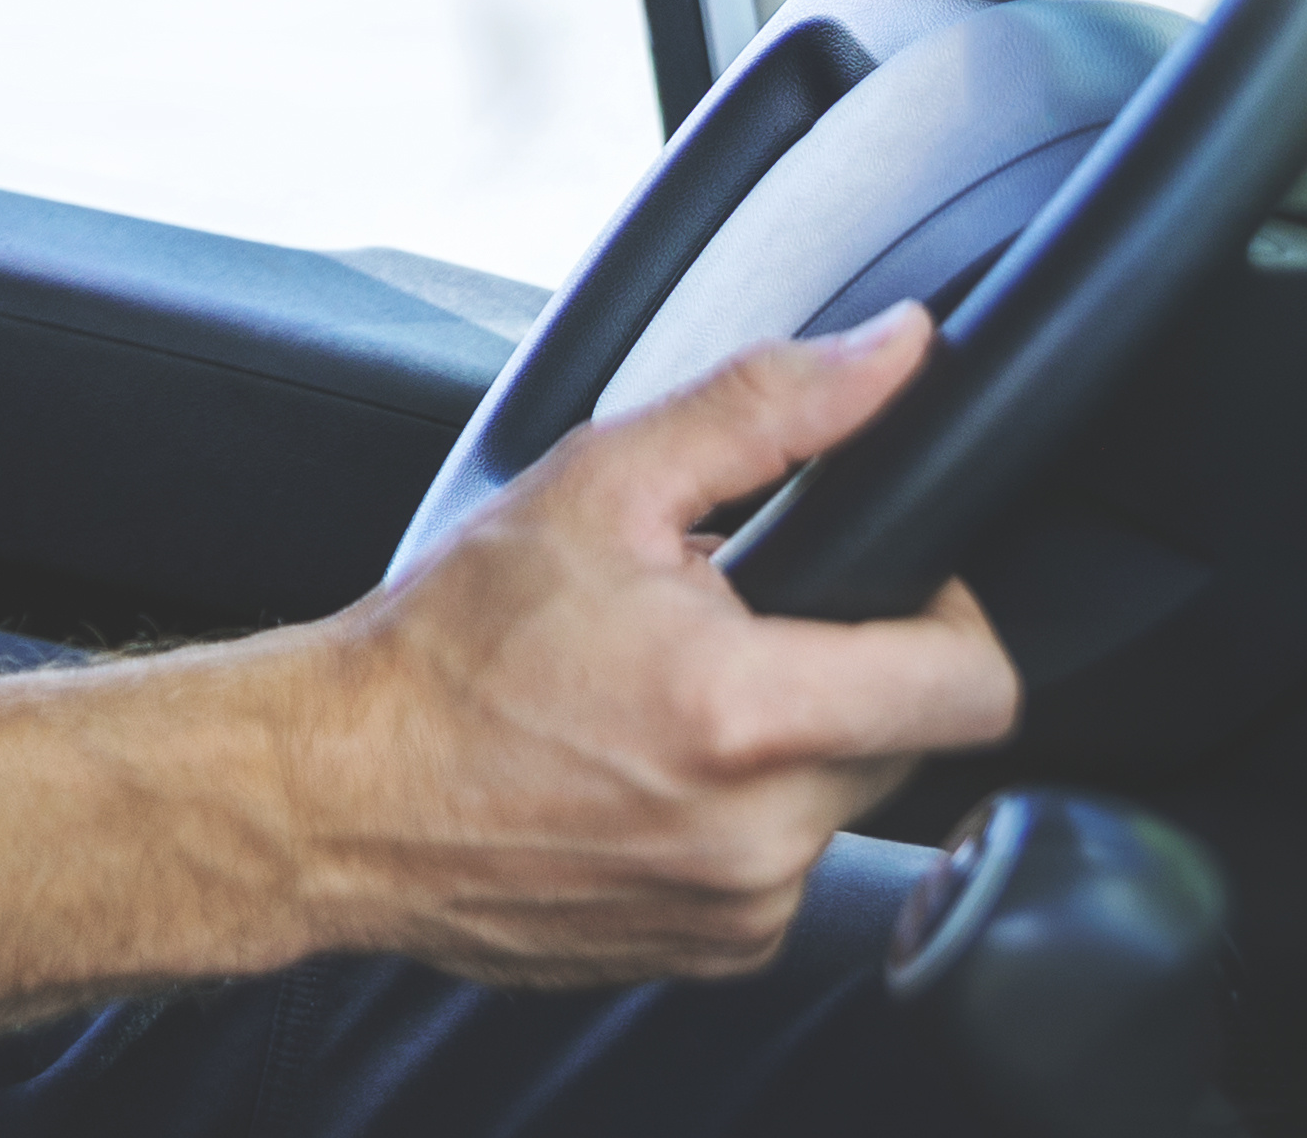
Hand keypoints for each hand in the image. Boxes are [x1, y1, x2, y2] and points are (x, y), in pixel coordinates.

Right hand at [285, 306, 1020, 984]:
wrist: (331, 795)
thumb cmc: (444, 650)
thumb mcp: (601, 483)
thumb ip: (770, 406)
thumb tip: (897, 353)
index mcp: (746, 718)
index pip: (975, 688)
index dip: (953, 614)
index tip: (893, 584)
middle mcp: (755, 838)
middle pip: (909, 740)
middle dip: (852, 671)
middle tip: (743, 627)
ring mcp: (732, 912)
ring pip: (842, 804)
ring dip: (793, 747)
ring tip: (680, 700)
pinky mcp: (703, 953)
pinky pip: (781, 868)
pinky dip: (740, 816)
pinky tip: (652, 771)